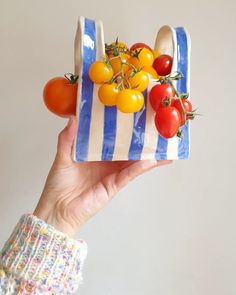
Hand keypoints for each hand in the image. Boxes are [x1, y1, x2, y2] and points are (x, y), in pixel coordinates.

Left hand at [34, 116, 171, 236]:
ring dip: (148, 155)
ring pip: (133, 162)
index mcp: (95, 154)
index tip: (132, 118)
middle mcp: (106, 163)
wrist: (57, 210)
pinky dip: (140, 167)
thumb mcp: (62, 156)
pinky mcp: (114, 186)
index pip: (112, 139)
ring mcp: (112, 174)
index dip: (122, 129)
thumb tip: (73, 118)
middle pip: (127, 150)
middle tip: (154, 129)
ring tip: (163, 145)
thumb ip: (67, 138)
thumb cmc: (58, 185)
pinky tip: (151, 160)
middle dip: (140, 141)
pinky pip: (129, 175)